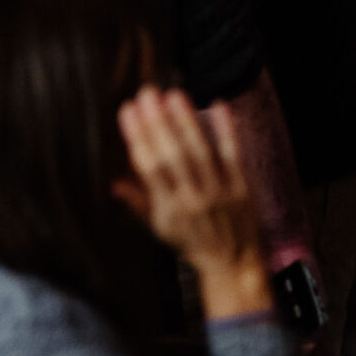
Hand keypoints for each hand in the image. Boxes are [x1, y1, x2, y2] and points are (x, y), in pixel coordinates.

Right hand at [113, 87, 271, 320]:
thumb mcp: (158, 228)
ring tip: (173, 94)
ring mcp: (219, 190)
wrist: (233, 263)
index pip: (150, 167)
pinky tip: (218, 105)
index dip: (138, 137)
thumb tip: (113, 182)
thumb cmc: (191, 242)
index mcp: (169, 207)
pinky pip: (234, 154)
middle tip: (147, 93)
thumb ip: (138, 202)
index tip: (127, 111)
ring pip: (200, 151)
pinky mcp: (242, 185)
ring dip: (186, 121)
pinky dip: (227, 130)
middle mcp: (193, 197)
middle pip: (173, 155)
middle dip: (158, 122)